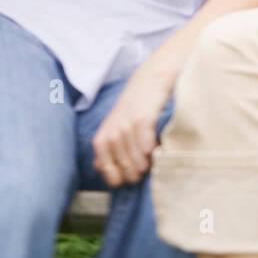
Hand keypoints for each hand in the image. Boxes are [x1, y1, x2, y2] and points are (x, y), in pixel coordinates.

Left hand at [92, 59, 175, 187]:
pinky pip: (147, 147)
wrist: (150, 80)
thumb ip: (107, 147)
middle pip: (123, 168)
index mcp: (102, 138)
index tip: (128, 175)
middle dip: (135, 173)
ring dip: (146, 163)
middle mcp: (112, 133)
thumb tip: (100, 168)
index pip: (105, 169)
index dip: (118, 177)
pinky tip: (156, 146)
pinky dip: (152, 150)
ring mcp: (126, 126)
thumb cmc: (133, 108)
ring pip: (136, 160)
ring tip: (152, 158)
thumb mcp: (114, 126)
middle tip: (144, 167)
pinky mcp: (142, 120)